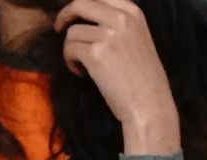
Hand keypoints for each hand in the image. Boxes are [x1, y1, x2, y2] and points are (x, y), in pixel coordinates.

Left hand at [54, 0, 179, 153]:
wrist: (148, 102)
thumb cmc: (141, 76)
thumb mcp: (136, 37)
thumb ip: (117, 23)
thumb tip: (86, 17)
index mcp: (132, 12)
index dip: (79, 5)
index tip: (73, 15)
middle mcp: (121, 18)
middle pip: (80, 3)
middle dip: (64, 16)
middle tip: (58, 28)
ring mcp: (108, 35)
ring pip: (72, 32)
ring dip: (70, 50)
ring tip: (83, 66)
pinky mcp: (96, 54)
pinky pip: (70, 50)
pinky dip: (71, 63)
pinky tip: (82, 74)